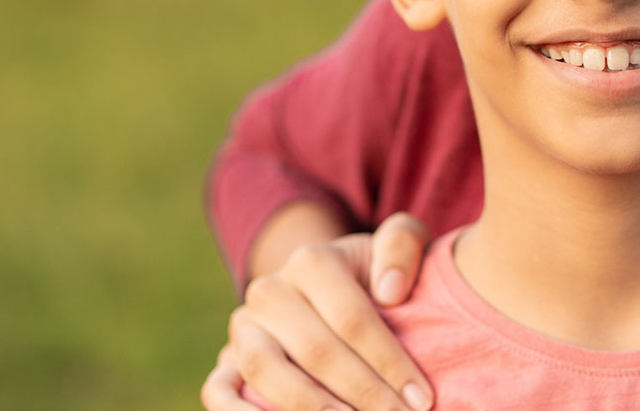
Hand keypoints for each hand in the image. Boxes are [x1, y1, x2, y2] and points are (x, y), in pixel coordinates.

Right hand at [202, 212, 435, 410]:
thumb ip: (402, 245)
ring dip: (311, 408)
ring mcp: (243, 328)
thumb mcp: (396, 247)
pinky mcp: (226, 360)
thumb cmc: (373, 275)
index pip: (352, 318)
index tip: (421, 398)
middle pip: (316, 350)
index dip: (389, 362)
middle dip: (364, 393)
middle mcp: (270, 291)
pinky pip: (218, 391)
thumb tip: (390, 291)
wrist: (326, 290)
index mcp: (312, 261)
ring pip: (266, 371)